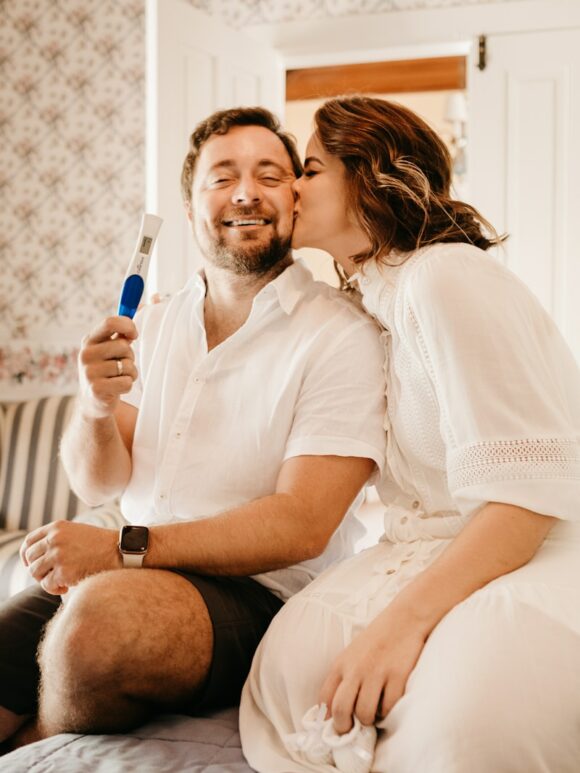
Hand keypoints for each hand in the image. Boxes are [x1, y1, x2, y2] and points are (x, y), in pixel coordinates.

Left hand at [20, 520, 119, 594]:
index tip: (31, 563)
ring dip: (45, 579)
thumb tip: (37, 556)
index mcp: (56, 527)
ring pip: (35, 572)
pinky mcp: (64, 571)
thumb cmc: (100, 544)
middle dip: (38, 569)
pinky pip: (46, 584)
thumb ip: (57, 538)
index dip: (26, 555)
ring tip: (60, 581)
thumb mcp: (76, 532)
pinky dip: (54, 589)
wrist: (119, 551)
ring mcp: (58, 555)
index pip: (29, 541)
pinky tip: (66, 587)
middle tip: (51, 575)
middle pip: (30, 558)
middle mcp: (54, 539)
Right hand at [78, 316, 137, 418]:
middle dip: (130, 356)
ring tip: (118, 377)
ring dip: (130, 372)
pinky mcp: (96, 389)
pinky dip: (127, 385)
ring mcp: (89, 372)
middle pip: (123, 346)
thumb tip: (155, 297)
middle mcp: (86, 354)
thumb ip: (127, 327)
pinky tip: (117, 388)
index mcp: (89, 340)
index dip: (128, 325)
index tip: (134, 335)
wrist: (93, 401)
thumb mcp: (111, 346)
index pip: (110, 322)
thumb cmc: (108, 368)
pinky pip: (126, 382)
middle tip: (121, 364)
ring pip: (127, 365)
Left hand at [319, 606, 426, 732]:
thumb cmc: (376, 639)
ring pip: (365, 713)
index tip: (335, 725)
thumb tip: (337, 711)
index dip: (328, 718)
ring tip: (374, 713)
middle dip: (345, 727)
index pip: (325, 699)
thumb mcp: (352, 654)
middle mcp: (356, 670)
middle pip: (341, 710)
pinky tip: (389, 702)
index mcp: (341, 664)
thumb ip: (344, 677)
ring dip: (370, 720)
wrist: (404, 619)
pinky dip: (389, 711)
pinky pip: (389, 707)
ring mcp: (376, 673)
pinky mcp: (397, 676)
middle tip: (353, 730)